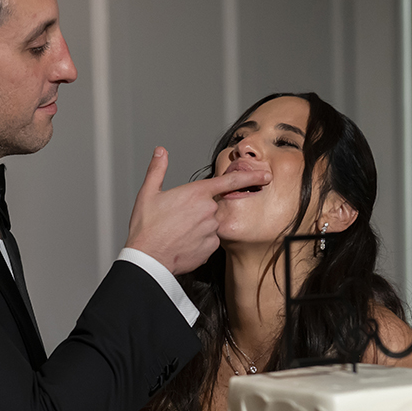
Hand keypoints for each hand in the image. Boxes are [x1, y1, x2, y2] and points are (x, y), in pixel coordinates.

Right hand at [125, 147, 270, 274]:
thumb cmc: (146, 227)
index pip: (230, 181)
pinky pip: (209, 241)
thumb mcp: (148, 193)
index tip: (264, 176)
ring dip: (198, 227)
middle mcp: (208, 210)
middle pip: (212, 206)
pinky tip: (183, 243)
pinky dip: (198, 242)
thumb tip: (160, 152)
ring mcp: (211, 230)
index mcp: (196, 193)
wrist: (148, 258)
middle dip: (198, 211)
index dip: (250, 177)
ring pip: (210, 224)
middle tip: (178, 220)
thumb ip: (158, 169)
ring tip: (177, 233)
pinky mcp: (210, 248)